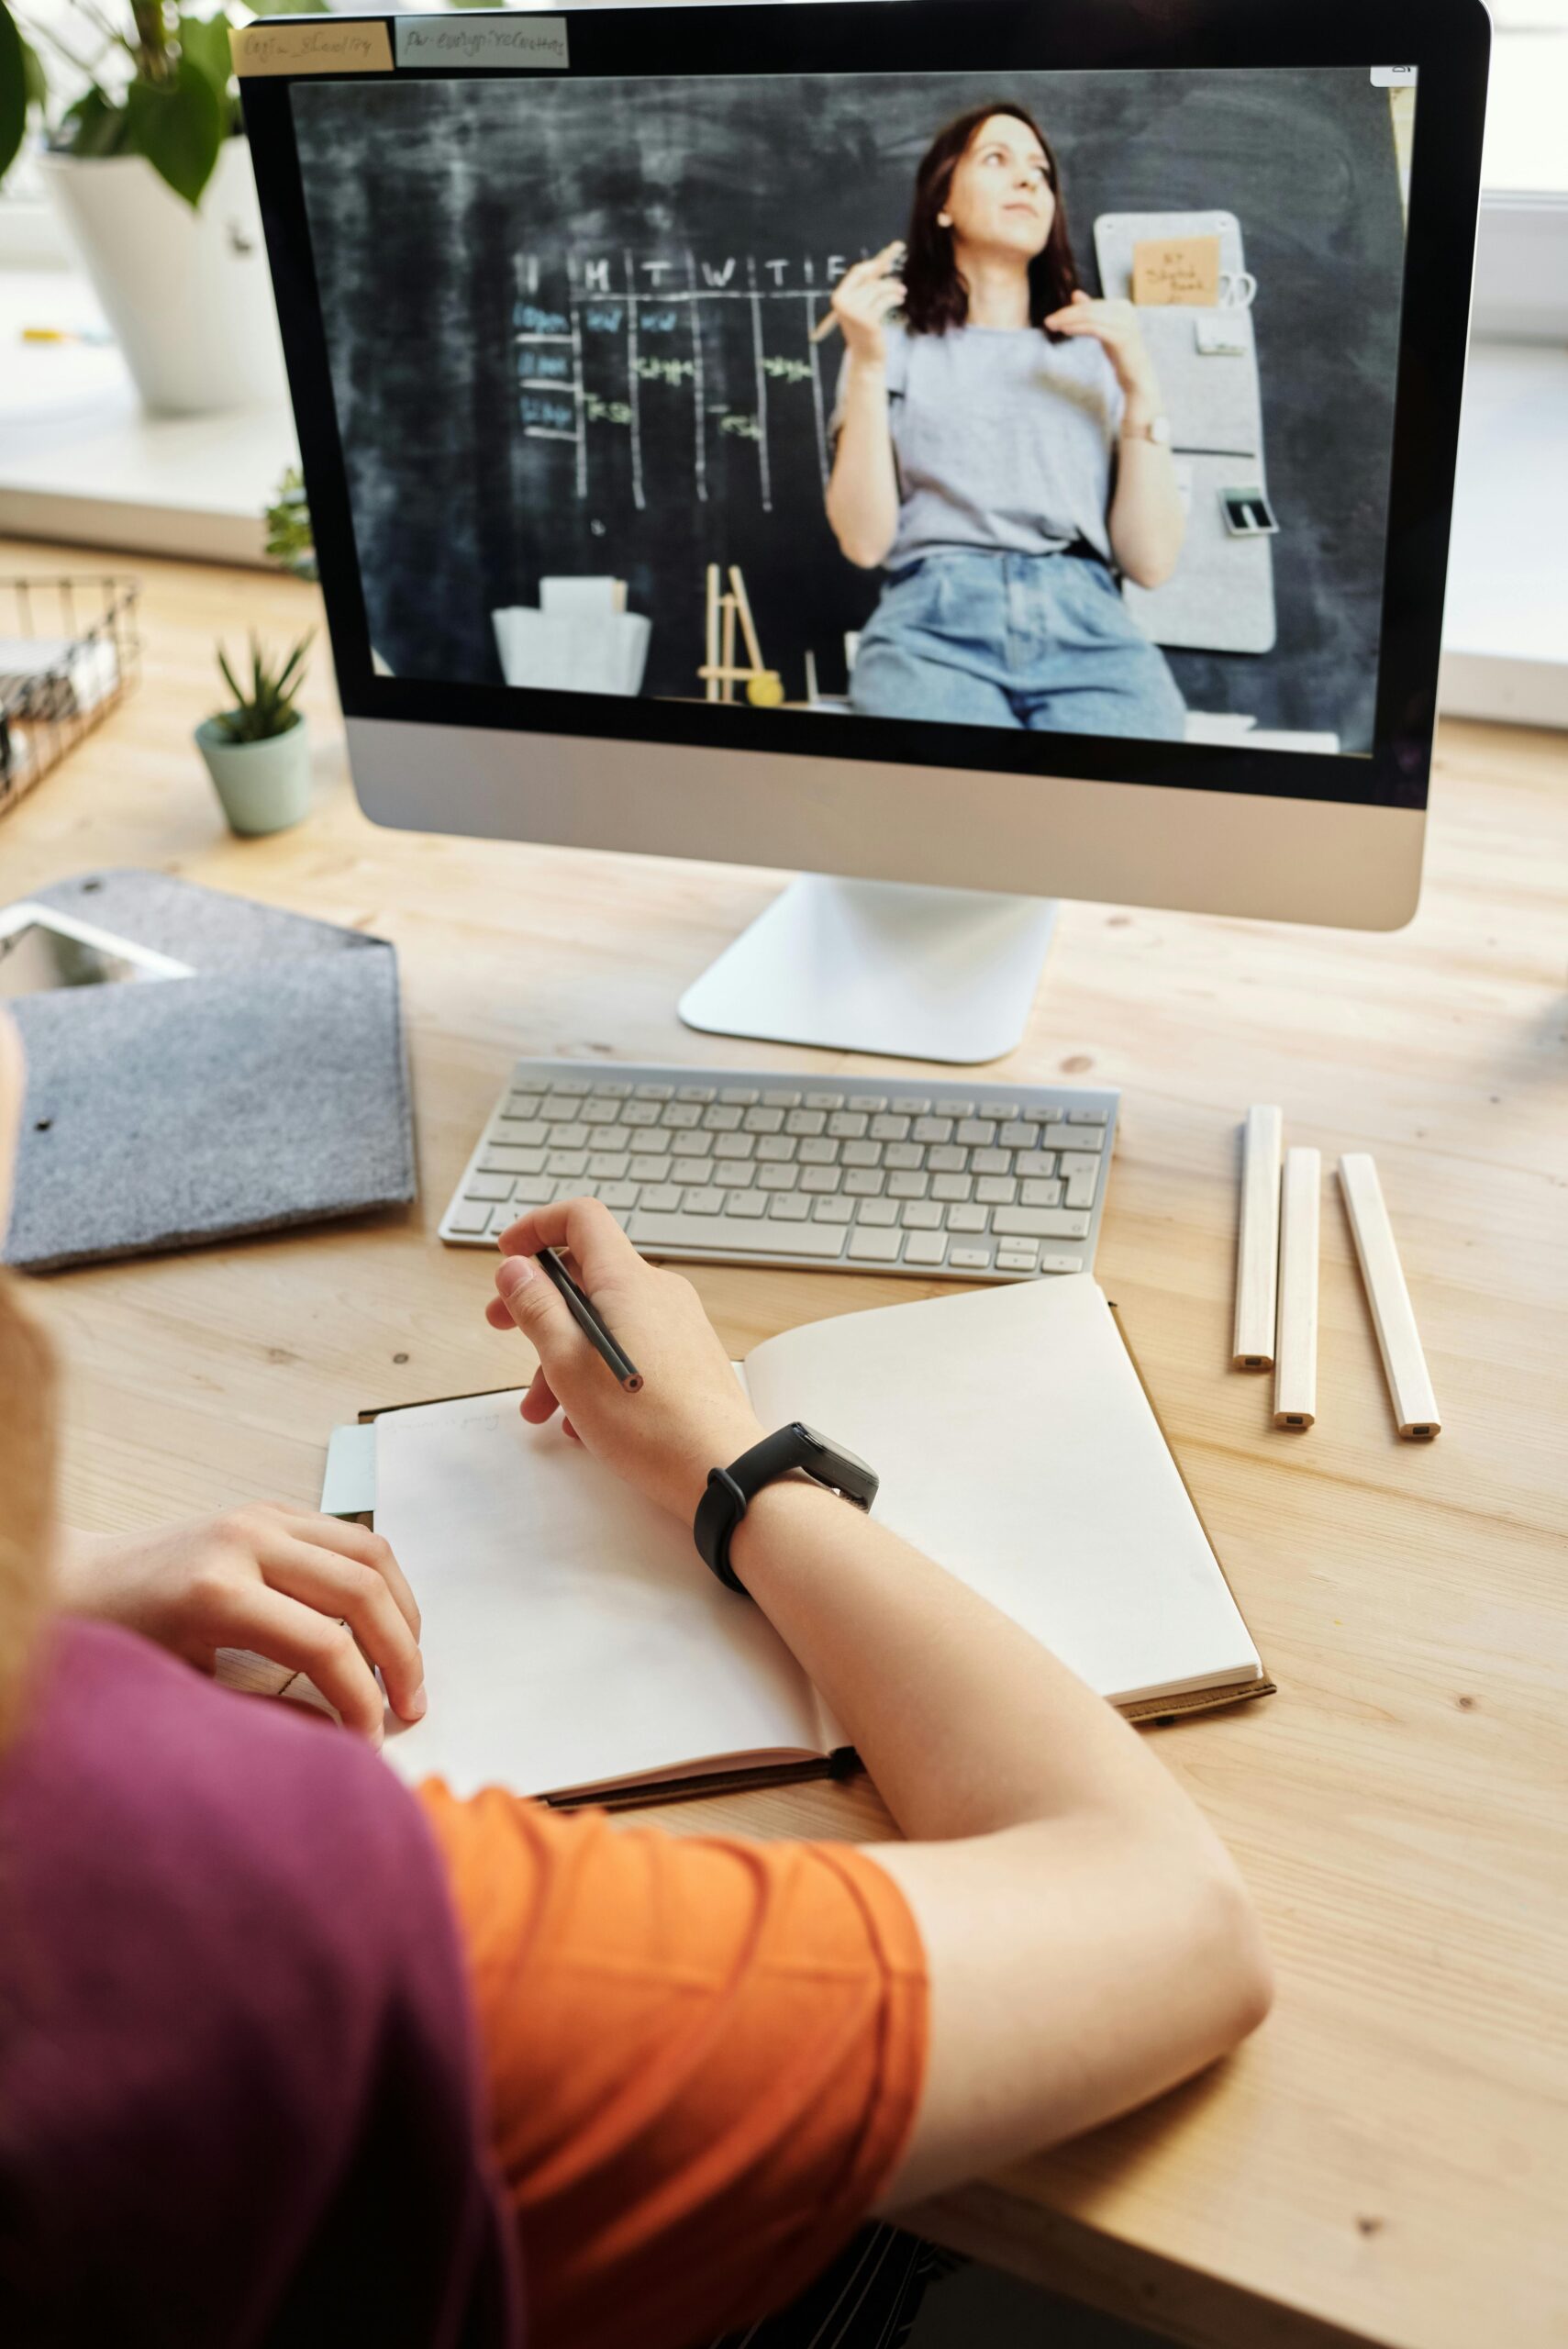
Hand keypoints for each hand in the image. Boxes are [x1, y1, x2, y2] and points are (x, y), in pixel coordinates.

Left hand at [54, 1506, 424, 1743]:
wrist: (75, 1582)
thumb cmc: (118, 1646)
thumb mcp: (184, 1693)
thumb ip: (264, 1715)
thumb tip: (339, 1742)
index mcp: (218, 1592)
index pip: (325, 1645)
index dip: (360, 1699)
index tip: (370, 1743)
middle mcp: (247, 1540)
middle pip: (362, 1592)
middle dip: (400, 1657)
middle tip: (411, 1709)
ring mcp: (263, 1515)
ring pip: (371, 1554)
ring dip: (403, 1612)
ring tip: (408, 1667)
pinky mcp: (271, 1509)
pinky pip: (351, 1536)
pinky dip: (380, 1580)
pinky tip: (382, 1623)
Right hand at [485, 1198, 764, 1522]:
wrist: (718, 1467)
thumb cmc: (646, 1422)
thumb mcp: (567, 1363)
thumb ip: (536, 1308)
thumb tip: (516, 1269)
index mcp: (627, 1281)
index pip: (581, 1219)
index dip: (538, 1227)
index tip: (510, 1254)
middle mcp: (657, 1292)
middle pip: (586, 1275)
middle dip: (538, 1303)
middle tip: (503, 1326)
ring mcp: (676, 1323)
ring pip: (604, 1321)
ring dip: (562, 1354)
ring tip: (540, 1408)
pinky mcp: (686, 1355)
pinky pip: (631, 1346)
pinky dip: (597, 1370)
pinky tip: (583, 1419)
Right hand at [829, 241, 905, 367]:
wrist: (866, 358)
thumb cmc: (865, 331)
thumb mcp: (861, 307)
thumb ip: (866, 287)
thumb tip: (884, 262)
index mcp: (839, 297)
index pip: (857, 272)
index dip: (873, 265)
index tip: (888, 261)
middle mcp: (843, 303)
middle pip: (870, 279)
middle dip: (886, 278)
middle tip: (898, 279)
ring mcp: (854, 311)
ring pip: (878, 289)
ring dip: (893, 288)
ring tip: (902, 292)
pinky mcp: (867, 320)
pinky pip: (885, 300)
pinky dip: (895, 298)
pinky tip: (900, 299)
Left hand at [1043, 289, 1156, 399]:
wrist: (1138, 375)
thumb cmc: (1121, 353)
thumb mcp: (1104, 329)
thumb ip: (1092, 312)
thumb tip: (1075, 293)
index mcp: (1122, 306)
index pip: (1091, 305)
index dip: (1070, 310)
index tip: (1053, 317)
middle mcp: (1125, 311)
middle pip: (1089, 309)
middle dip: (1066, 315)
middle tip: (1048, 321)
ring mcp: (1125, 323)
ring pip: (1090, 318)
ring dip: (1068, 321)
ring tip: (1053, 326)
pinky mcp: (1122, 337)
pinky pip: (1094, 329)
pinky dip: (1078, 328)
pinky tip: (1066, 331)